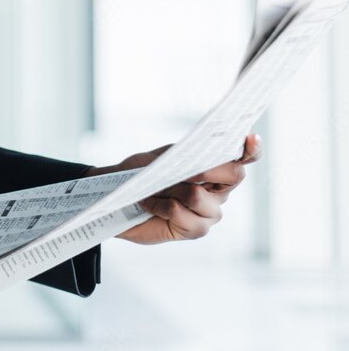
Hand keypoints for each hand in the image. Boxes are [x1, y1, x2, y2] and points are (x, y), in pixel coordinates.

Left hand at [85, 133, 261, 244]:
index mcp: (214, 170)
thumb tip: (204, 163)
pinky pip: (183, 215)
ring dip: (170, 190)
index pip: (242, 159)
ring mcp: (210, 213)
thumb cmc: (140, 174)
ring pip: (199, 197)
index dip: (252, 149)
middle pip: (233, 175)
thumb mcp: (162, 158)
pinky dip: (161, 206)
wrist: (117, 197)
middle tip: (181, 170)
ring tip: (152, 190)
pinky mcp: (195, 230)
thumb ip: (186, 157)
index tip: (251, 138)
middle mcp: (218, 192)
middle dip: (206, 169)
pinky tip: (149, 205)